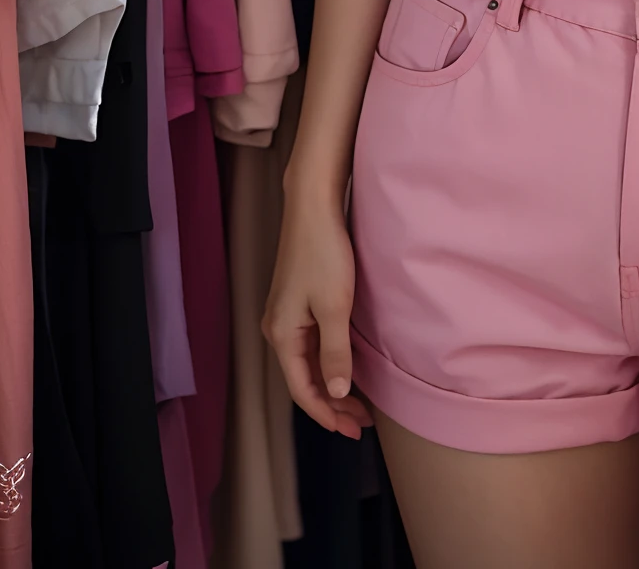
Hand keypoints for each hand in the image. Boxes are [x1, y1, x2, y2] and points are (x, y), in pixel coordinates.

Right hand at [262, 193, 371, 438]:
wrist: (312, 207)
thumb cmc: (323, 253)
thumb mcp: (334, 307)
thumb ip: (334, 353)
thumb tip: (334, 395)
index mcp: (281, 335)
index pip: (302, 390)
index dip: (326, 415)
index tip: (351, 430)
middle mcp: (278, 329)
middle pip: (303, 380)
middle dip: (331, 405)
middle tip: (361, 424)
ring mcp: (286, 315)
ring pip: (307, 363)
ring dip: (331, 385)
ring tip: (358, 404)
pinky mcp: (297, 302)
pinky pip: (310, 345)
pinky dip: (328, 363)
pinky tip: (345, 368)